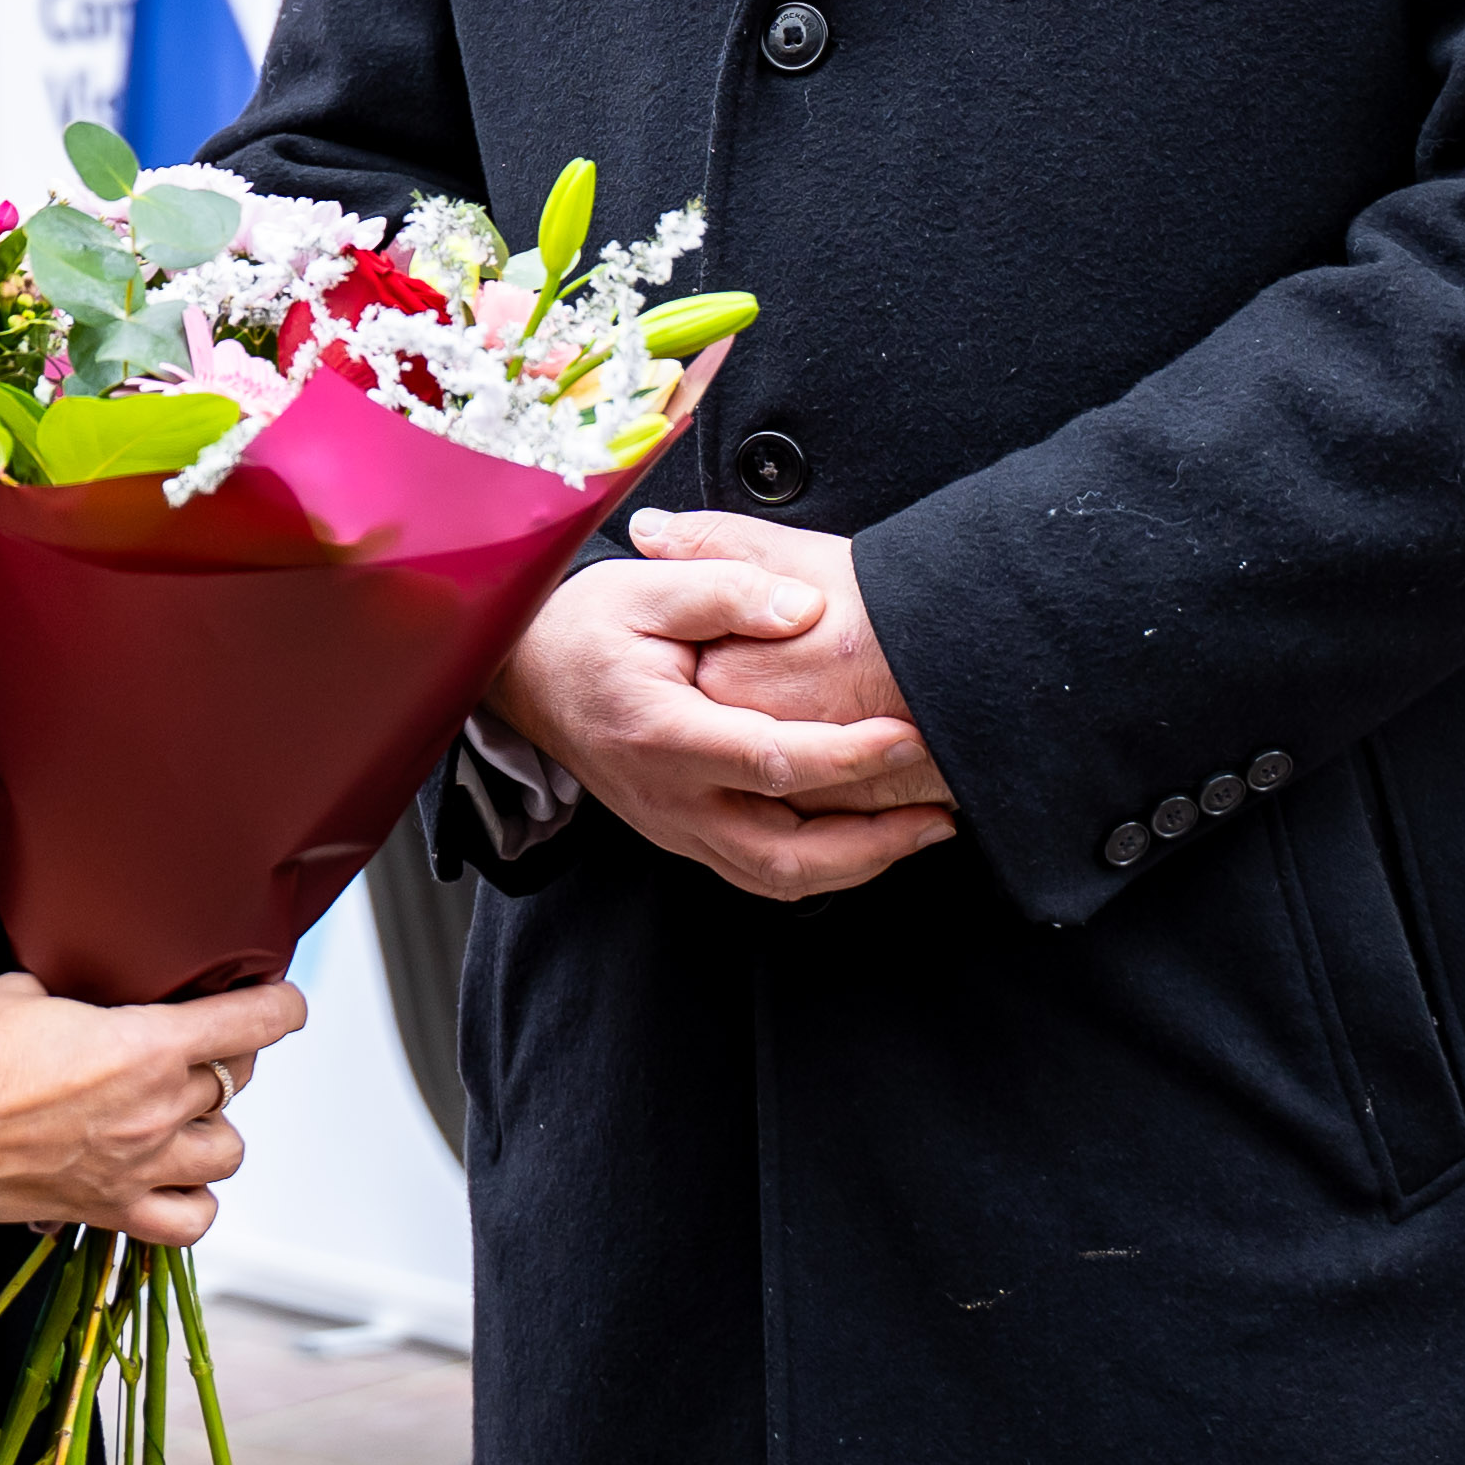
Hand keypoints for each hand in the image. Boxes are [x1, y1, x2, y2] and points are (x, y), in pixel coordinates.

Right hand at [0, 972, 306, 1247]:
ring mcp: (134, 1168)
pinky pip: (187, 1223)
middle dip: (224, 1057)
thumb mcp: (25, 991)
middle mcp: (154, 1111)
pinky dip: (192, 1202)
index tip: (284, 1001)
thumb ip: (78, 998)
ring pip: (227, 1153)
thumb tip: (84, 1003)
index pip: (251, 1023)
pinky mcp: (103, 1211)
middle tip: (197, 1045)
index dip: (280, 1007)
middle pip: (235, 1081)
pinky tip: (171, 1179)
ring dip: (213, 1129)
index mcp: (145, 1045)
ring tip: (184, 1113)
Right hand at [483, 547, 958, 901]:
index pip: (772, 761)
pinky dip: (824, 866)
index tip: (908, 733)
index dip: (849, 754)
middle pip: (786, 855)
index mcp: (662, 732)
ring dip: (859, 863)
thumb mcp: (645, 586)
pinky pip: (761, 873)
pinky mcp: (683, 836)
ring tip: (923, 830)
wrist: (523, 677)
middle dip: (875, 840)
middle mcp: (669, 798)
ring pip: (777, 878)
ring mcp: (675, 827)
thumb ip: (725, 590)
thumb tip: (806, 609)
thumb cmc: (587, 627)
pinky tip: (868, 838)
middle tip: (941, 809)